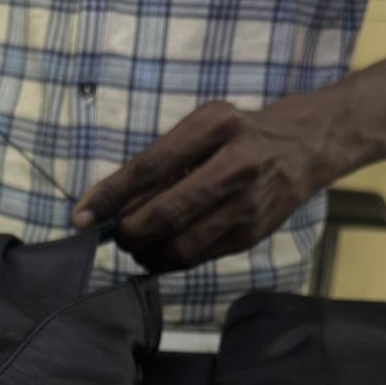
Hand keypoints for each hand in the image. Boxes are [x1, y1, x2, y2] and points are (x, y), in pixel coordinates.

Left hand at [70, 92, 345, 272]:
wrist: (304, 146)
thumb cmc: (238, 135)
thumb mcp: (202, 127)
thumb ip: (161, 162)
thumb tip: (109, 204)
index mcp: (215, 125)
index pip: (149, 166)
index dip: (110, 195)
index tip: (81, 216)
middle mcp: (235, 163)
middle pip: (165, 212)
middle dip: (129, 233)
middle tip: (117, 236)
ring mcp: (247, 203)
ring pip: (181, 245)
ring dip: (148, 253)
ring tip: (139, 247)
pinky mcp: (252, 233)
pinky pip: (199, 257)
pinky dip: (171, 259)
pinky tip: (163, 251)